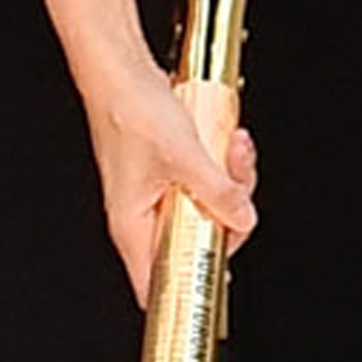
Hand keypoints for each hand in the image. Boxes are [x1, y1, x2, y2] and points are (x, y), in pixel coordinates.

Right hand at [77, 59, 259, 305]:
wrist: (119, 67)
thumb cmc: (130, 110)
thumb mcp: (184, 156)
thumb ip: (218, 192)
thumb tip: (243, 217)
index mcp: (132, 227)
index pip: (155, 287)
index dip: (186, 294)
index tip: (217, 285)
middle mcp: (141, 218)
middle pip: (195, 245)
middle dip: (227, 218)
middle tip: (238, 194)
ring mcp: (155, 197)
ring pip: (205, 211)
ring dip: (230, 184)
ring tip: (235, 151)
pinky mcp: (168, 175)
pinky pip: (203, 186)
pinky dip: (221, 167)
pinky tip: (229, 143)